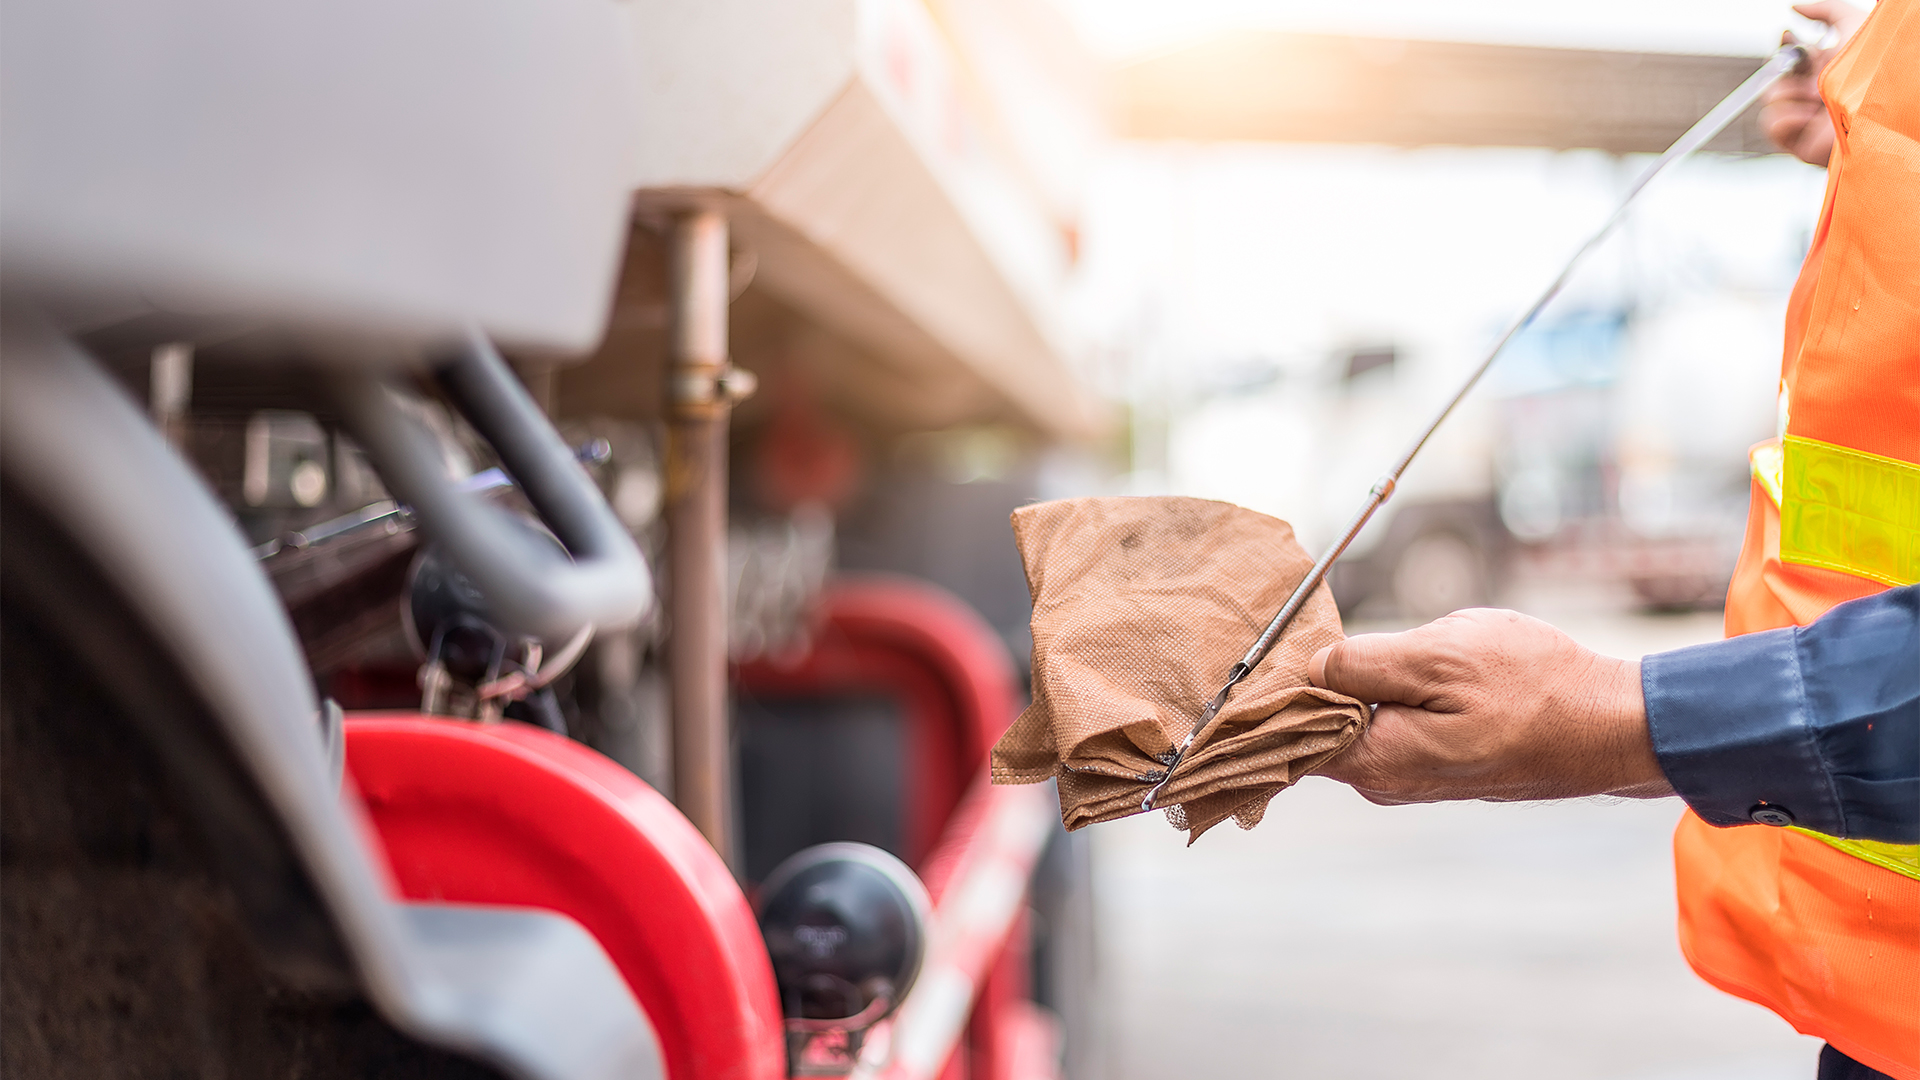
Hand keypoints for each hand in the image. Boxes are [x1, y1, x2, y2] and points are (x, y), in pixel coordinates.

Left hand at [1305, 608, 1672, 804]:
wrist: (1613, 728)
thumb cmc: (1535, 687)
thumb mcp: (1442, 655)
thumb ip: (1365, 663)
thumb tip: (1310, 666)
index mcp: (1373, 760)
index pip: (1286, 731)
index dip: (1273, 685)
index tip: (1272, 641)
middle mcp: (1382, 781)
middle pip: (1313, 726)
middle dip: (1312, 679)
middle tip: (1322, 628)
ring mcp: (1409, 777)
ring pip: (1353, 721)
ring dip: (1356, 682)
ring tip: (1376, 645)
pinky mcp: (1435, 764)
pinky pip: (1386, 726)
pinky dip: (1384, 695)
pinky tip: (1405, 667)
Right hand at [1760, 1, 1868, 165]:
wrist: (1876, 104)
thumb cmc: (1873, 65)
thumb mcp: (1852, 23)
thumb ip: (1825, 10)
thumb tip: (1794, 9)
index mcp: (1825, 68)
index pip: (1790, 57)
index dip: (1784, 45)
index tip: (1787, 34)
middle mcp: (1813, 92)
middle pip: (1774, 78)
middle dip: (1781, 70)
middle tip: (1802, 70)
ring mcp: (1805, 117)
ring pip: (1770, 101)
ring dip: (1786, 95)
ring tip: (1813, 97)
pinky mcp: (1799, 141)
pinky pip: (1773, 126)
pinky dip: (1787, 119)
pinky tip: (1809, 116)